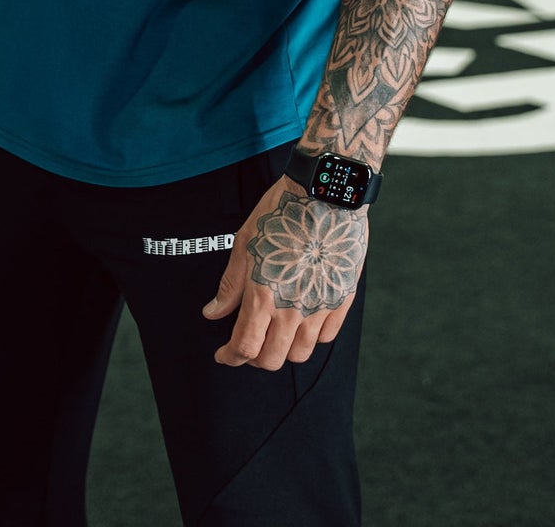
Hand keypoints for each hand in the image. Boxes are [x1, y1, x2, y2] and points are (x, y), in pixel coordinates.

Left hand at [202, 174, 367, 369]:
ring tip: (275, 333)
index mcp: (264, 295)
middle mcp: (293, 309)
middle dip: (254, 358)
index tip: (224, 355)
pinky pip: (326, 336)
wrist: (326, 195)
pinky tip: (301, 321)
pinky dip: (311, 337)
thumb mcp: (245, 243)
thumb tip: (213, 312)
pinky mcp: (341, 300)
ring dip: (283, 350)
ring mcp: (320, 307)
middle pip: (272, 359)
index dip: (231, 357)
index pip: (245, 347)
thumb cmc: (282, 213)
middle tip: (247, 343)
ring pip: (300, 354)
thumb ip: (231, 284)